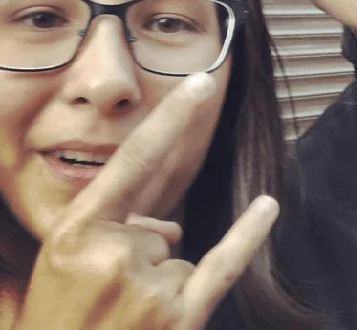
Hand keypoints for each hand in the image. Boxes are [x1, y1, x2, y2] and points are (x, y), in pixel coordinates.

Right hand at [16, 73, 278, 329]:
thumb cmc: (58, 319)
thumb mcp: (63, 261)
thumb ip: (112, 225)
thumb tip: (167, 226)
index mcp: (77, 233)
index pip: (134, 160)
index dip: (170, 118)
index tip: (201, 83)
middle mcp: (114, 259)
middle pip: (159, 227)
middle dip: (140, 255)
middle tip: (103, 299)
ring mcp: (149, 293)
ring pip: (178, 256)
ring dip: (159, 282)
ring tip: (120, 319)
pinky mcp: (180, 322)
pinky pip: (224, 265)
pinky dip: (247, 237)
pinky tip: (267, 206)